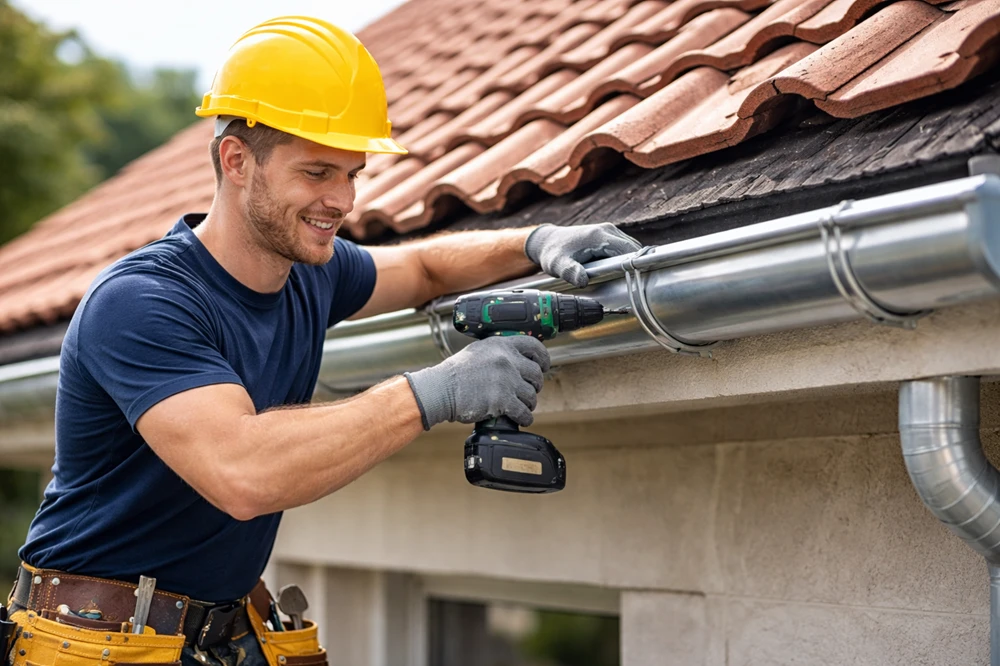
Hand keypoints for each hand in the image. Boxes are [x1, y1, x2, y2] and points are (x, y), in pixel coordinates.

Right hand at [404, 336, 550, 429]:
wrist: (441, 389)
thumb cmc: (455, 373)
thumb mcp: (478, 351)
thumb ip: (498, 352)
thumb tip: (517, 360)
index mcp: (502, 345)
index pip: (534, 346)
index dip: (543, 358)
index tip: (544, 366)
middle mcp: (507, 360)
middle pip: (536, 374)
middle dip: (535, 385)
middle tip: (528, 391)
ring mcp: (506, 380)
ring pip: (531, 395)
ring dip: (528, 403)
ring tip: (521, 406)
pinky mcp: (503, 400)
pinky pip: (524, 412)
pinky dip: (525, 417)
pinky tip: (522, 418)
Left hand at [525, 223, 641, 287]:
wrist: (549, 241)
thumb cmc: (553, 253)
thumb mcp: (557, 265)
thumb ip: (569, 272)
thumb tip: (583, 281)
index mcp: (599, 236)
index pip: (628, 250)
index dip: (635, 265)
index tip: (636, 280)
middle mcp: (608, 230)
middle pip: (634, 249)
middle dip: (635, 265)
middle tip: (632, 284)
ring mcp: (609, 231)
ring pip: (631, 248)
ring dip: (631, 262)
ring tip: (626, 279)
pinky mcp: (609, 236)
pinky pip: (624, 248)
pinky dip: (626, 259)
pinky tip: (620, 272)